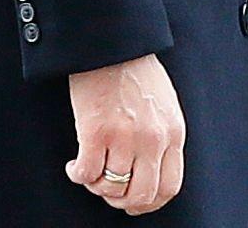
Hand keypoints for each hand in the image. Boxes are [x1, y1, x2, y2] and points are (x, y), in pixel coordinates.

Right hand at [66, 54, 185, 215]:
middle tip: (107, 192)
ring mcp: (125, 137)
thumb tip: (149, 172)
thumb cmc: (136, 70)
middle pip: (141, 195)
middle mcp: (153, 139)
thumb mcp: (164, 105)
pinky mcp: (96, 132)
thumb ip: (162, 137)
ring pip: (110, 187)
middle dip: (121, 200)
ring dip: (96, 185)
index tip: (133, 202)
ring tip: (90, 170)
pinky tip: (74, 165)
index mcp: (173, 132)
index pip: (169, 186)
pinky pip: (85, 174)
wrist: (113, 44)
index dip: (149, 203)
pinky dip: (77, 175)